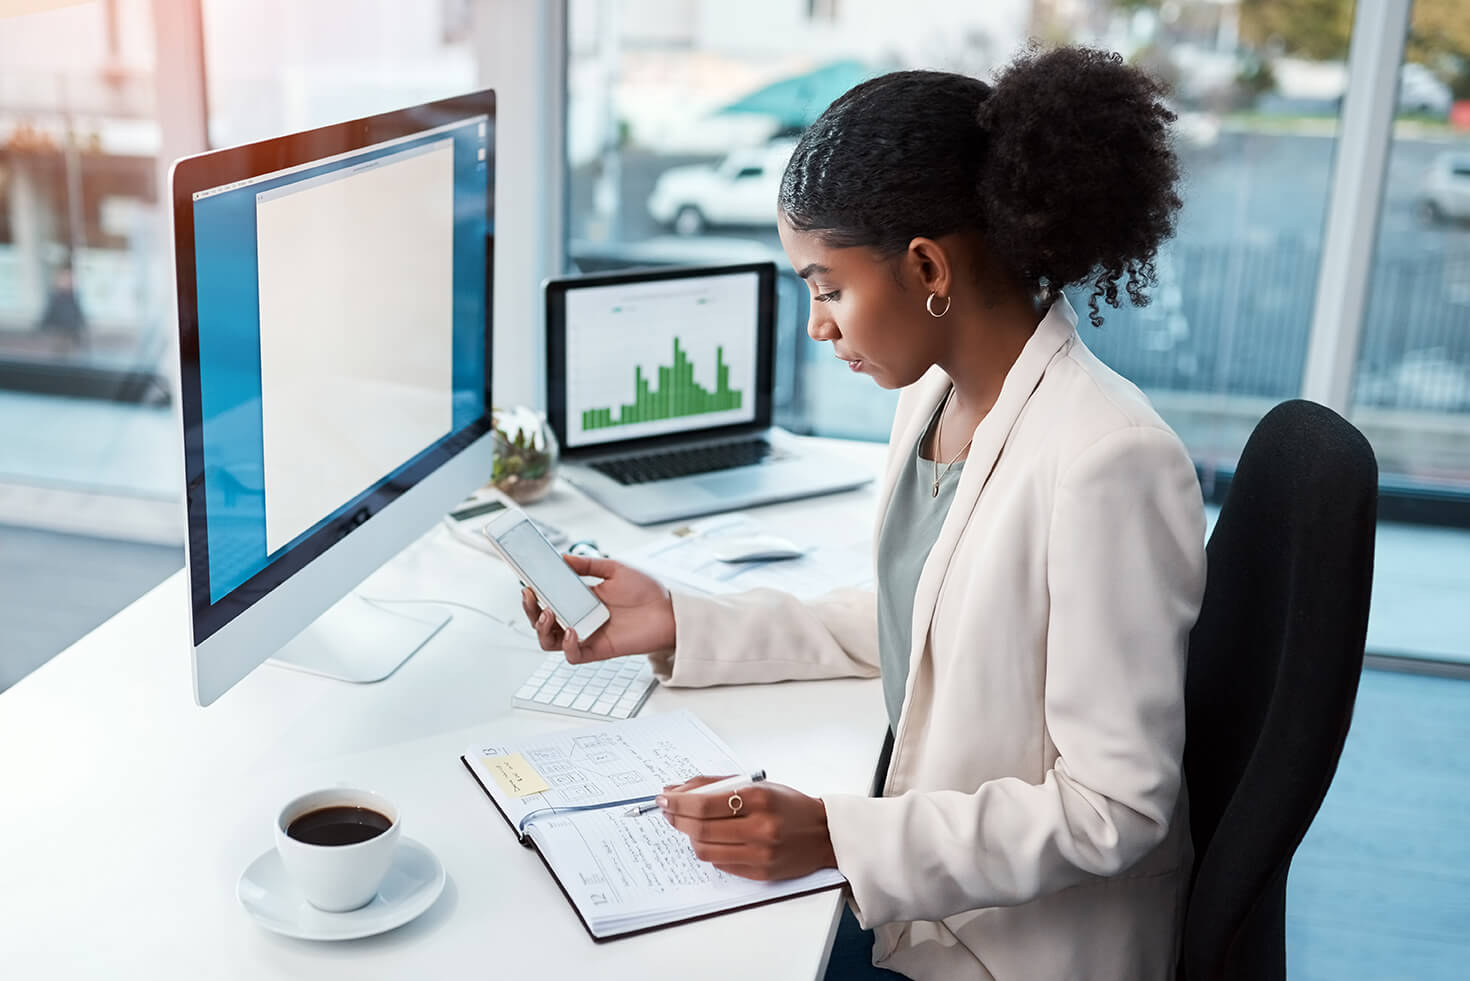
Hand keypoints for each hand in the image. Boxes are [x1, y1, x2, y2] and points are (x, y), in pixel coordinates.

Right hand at [520, 554, 674, 663]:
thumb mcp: (615, 569)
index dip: (534, 592)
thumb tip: (562, 557)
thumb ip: (588, 564)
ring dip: (542, 628)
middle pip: (542, 621)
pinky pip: (572, 655)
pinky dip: (568, 646)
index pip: (548, 597)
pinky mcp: (598, 650)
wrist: (670, 611)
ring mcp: (587, 634)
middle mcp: (580, 617)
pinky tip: (573, 631)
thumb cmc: (647, 591)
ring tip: (549, 613)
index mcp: (581, 597)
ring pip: (550, 641)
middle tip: (530, 595)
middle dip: (530, 610)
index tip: (525, 580)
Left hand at [657, 776, 837, 880]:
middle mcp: (760, 827)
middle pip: (700, 828)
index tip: (664, 798)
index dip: (678, 802)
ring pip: (705, 850)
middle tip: (668, 810)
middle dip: (677, 819)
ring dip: (689, 836)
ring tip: (687, 825)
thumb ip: (717, 786)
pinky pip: (720, 863)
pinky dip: (708, 850)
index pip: (704, 804)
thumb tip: (676, 791)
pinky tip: (709, 839)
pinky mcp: (760, 873)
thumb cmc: (788, 805)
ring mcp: (760, 853)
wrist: (823, 833)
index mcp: (759, 798)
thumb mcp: (757, 785)